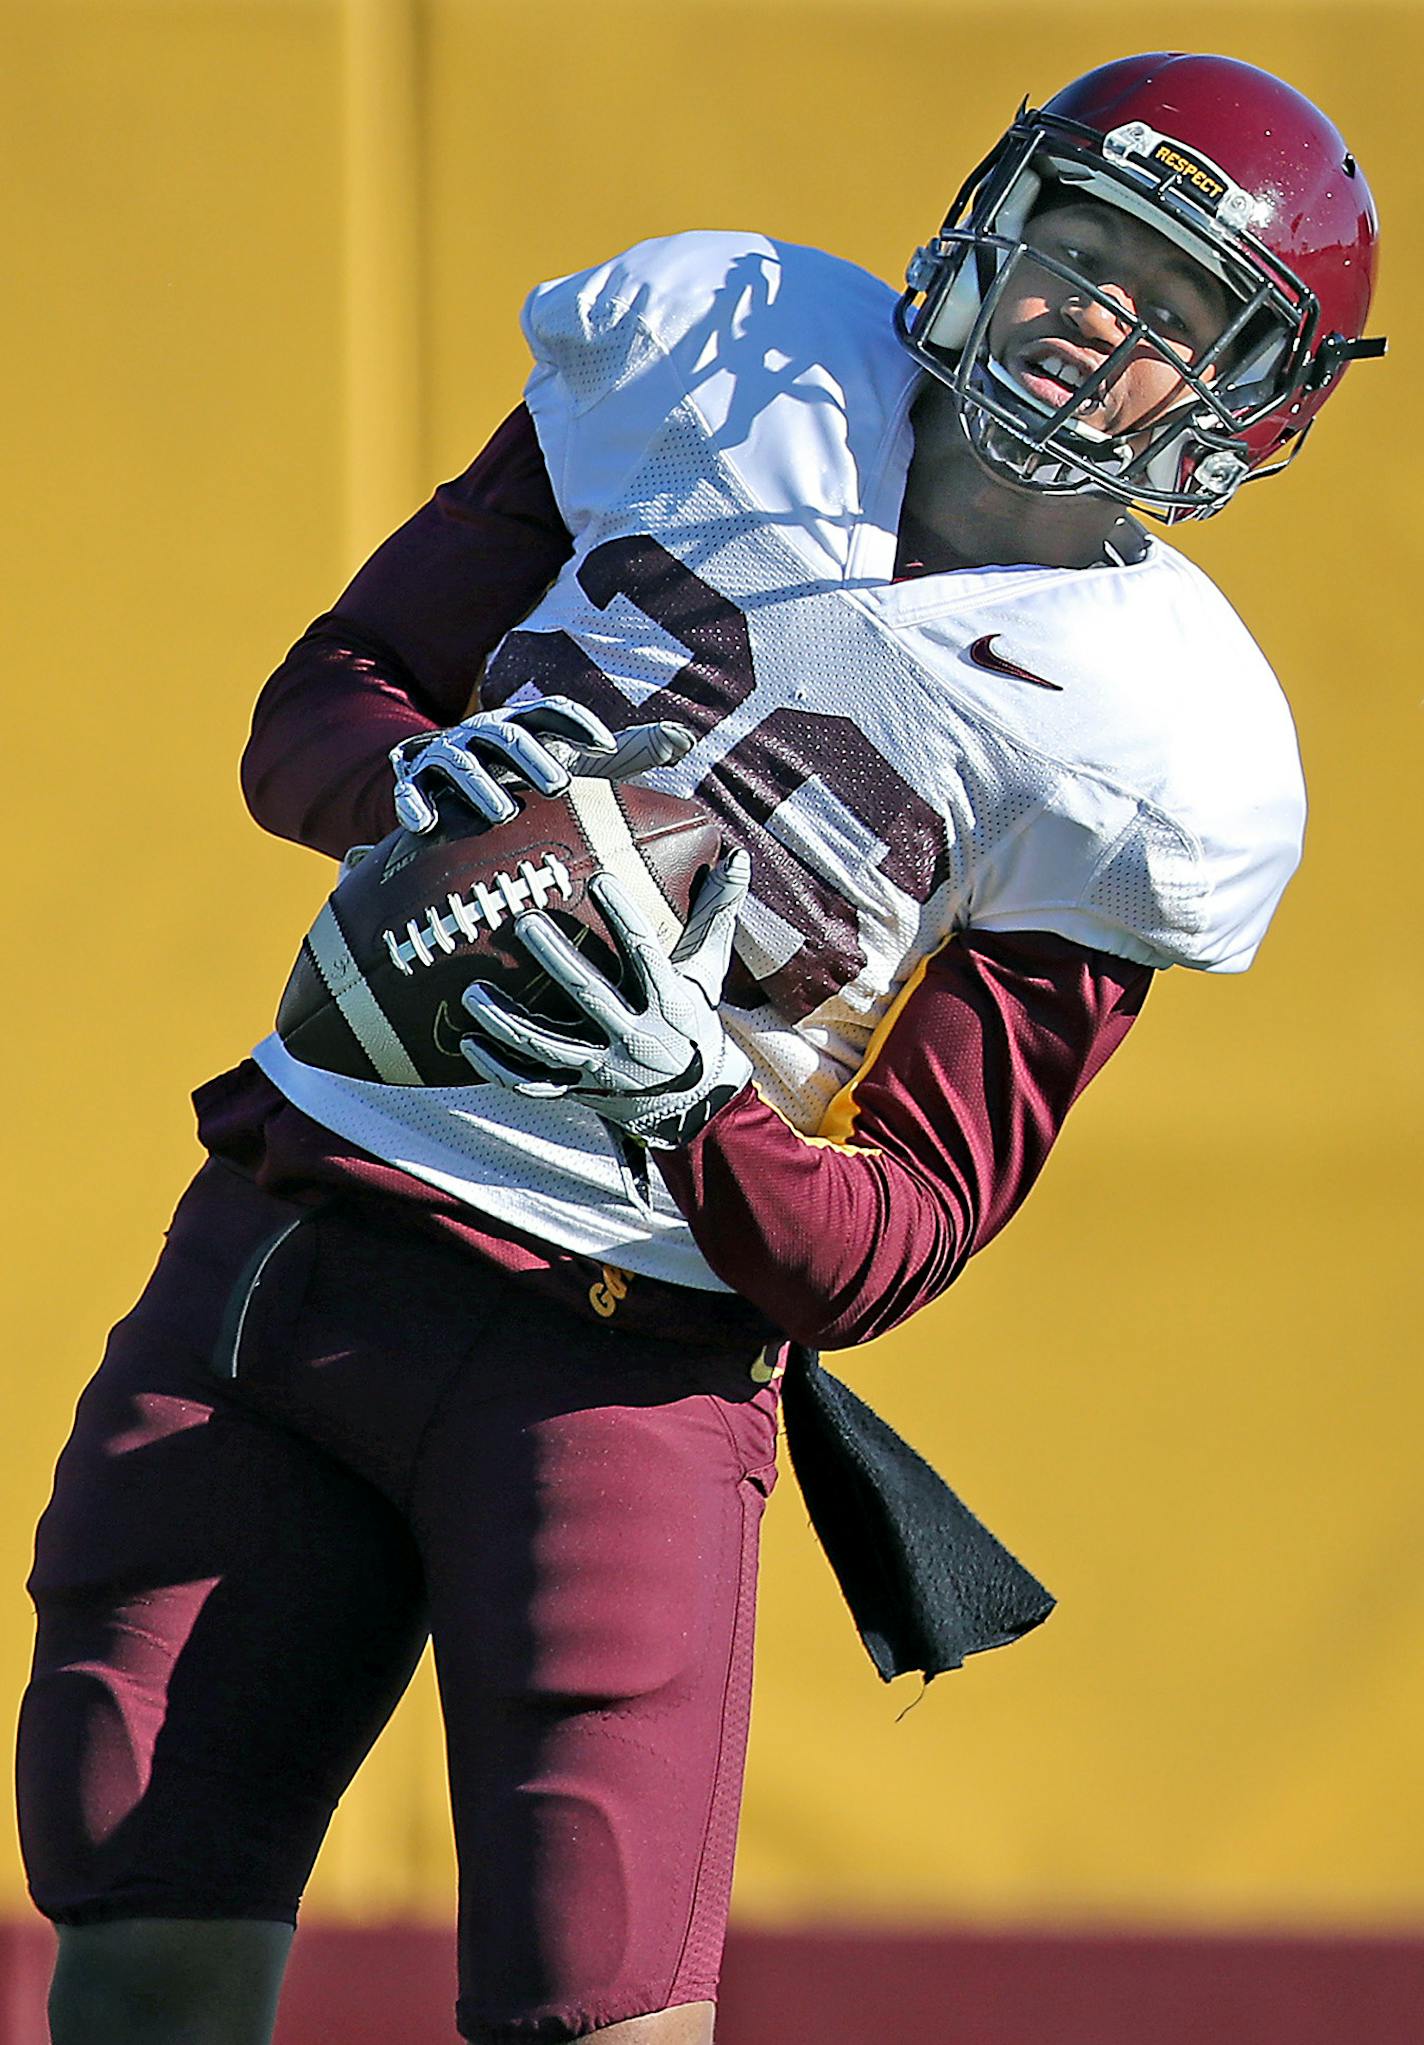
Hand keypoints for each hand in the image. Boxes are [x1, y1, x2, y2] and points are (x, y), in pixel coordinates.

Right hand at [389, 697, 694, 833]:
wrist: (444, 784)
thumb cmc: (525, 776)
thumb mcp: (575, 761)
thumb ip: (627, 752)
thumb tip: (686, 737)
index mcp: (524, 724)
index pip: (551, 712)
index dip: (577, 722)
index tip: (605, 744)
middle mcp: (482, 733)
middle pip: (507, 736)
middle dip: (530, 757)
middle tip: (559, 785)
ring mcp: (443, 756)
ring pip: (459, 763)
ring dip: (479, 784)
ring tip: (502, 812)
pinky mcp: (410, 783)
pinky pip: (409, 791)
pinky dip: (414, 805)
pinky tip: (426, 826)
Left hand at [458, 850, 753, 1148]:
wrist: (695, 1103)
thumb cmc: (695, 1022)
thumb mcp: (710, 972)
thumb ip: (716, 915)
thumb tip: (738, 857)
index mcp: (669, 1002)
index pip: (646, 953)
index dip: (624, 916)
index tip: (597, 878)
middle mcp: (636, 1038)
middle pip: (590, 996)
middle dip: (555, 960)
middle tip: (523, 921)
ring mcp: (603, 1068)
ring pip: (548, 1046)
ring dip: (507, 1021)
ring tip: (473, 991)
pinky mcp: (580, 1091)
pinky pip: (532, 1084)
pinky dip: (497, 1068)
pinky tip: (467, 1041)